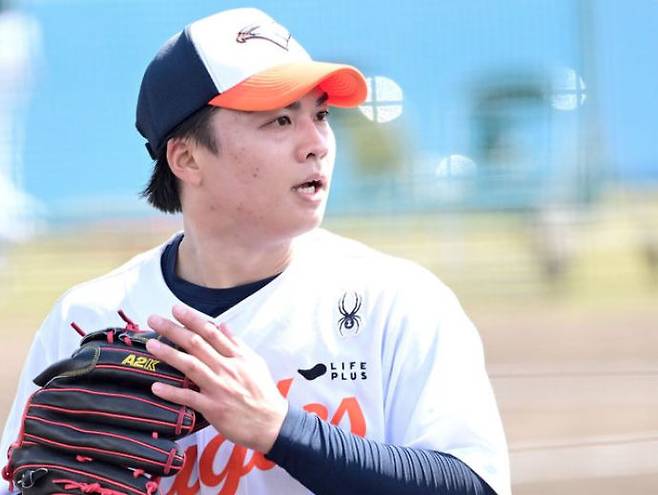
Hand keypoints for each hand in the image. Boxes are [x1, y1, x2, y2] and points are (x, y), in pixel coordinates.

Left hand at [145, 304, 288, 453]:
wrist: (272, 423)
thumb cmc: (263, 392)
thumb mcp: (255, 362)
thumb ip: (237, 344)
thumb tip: (223, 325)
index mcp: (237, 356)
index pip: (211, 332)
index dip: (192, 318)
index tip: (176, 309)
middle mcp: (226, 368)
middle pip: (196, 344)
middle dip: (173, 329)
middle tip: (154, 319)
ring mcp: (219, 388)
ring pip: (190, 366)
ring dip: (169, 354)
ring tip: (151, 344)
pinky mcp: (213, 408)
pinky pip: (189, 398)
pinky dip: (172, 392)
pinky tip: (156, 386)